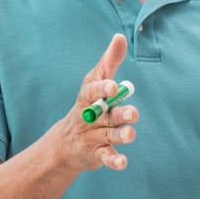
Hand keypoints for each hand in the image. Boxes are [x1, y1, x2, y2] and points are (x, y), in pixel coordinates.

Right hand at [45, 34, 137, 172]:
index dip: (102, 89)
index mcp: (88, 99)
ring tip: (131, 133)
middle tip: (133, 113)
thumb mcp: (94, 82)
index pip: (92, 92)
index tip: (113, 86)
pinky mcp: (97, 154)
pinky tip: (123, 162)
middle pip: (105, 115)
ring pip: (108, 136)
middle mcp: (90, 117)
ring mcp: (92, 137)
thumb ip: (109, 61)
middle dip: (119, 114)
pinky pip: (106, 158)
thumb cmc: (88, 105)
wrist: (66, 143)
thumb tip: (120, 36)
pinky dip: (114, 161)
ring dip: (120, 136)